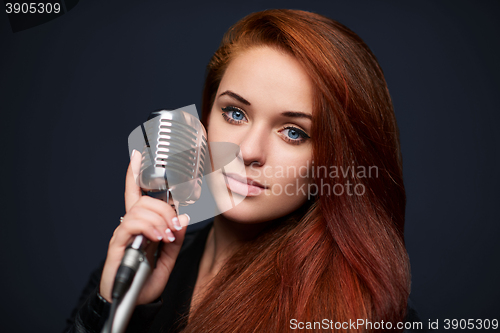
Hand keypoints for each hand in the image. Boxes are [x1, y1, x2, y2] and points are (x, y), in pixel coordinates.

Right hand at [99, 150, 189, 303]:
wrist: (134, 302)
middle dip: (164, 208)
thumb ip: (176, 237)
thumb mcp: (169, 257)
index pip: (137, 195)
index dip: (135, 175)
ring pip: (140, 210)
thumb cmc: (147, 279)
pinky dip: (149, 228)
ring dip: (160, 219)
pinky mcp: (117, 245)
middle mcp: (130, 226)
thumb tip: (183, 217)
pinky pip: (132, 226)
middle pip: (144, 201)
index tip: (136, 155)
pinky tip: (158, 238)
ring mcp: (123, 235)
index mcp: (142, 225)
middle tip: (174, 225)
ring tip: (167, 236)